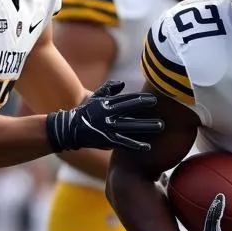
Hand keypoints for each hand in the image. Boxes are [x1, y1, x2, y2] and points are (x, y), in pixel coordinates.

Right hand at [46, 80, 163, 152]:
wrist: (69, 128)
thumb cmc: (86, 111)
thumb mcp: (96, 97)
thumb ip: (109, 89)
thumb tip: (122, 83)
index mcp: (107, 103)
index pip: (127, 100)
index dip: (141, 99)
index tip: (155, 99)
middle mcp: (108, 115)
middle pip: (130, 111)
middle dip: (146, 111)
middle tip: (162, 110)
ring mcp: (107, 128)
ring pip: (130, 127)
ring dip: (146, 127)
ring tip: (161, 127)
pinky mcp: (106, 141)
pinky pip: (123, 143)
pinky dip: (135, 145)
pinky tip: (147, 147)